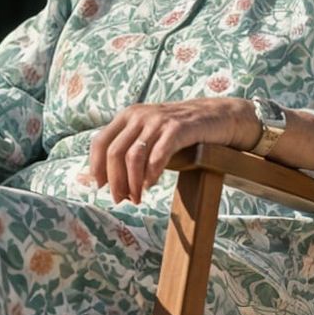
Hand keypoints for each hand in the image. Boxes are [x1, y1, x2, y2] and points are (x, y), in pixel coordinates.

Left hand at [90, 98, 256, 204]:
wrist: (216, 116)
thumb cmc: (180, 132)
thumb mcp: (150, 134)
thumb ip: (130, 150)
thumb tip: (108, 181)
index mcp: (128, 116)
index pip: (100, 142)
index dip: (96, 167)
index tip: (99, 187)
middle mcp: (139, 115)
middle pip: (114, 152)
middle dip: (114, 180)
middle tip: (120, 199)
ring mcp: (158, 120)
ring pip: (133, 156)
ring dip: (132, 182)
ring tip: (137, 198)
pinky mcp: (178, 128)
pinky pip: (158, 155)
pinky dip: (151, 174)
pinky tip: (150, 185)